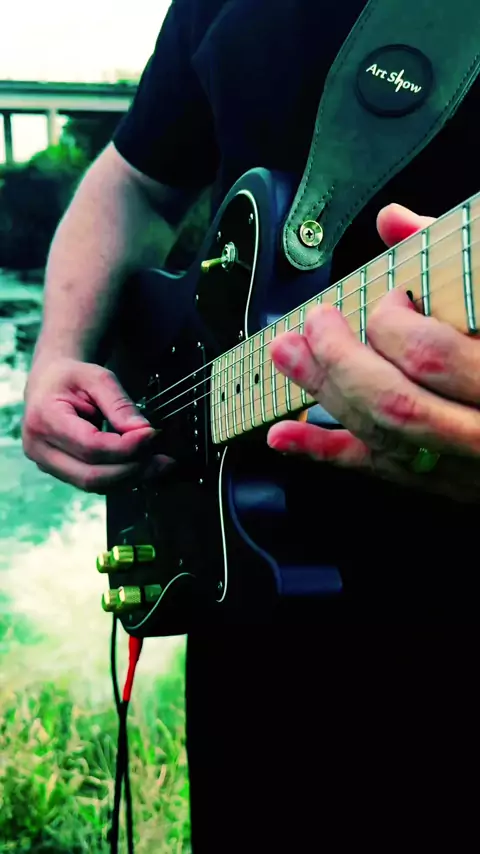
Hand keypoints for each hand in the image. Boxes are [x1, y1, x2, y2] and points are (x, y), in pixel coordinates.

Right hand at [23, 358, 167, 491]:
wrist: (49, 383)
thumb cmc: (71, 377)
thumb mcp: (97, 378)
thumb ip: (120, 404)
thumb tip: (144, 432)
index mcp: (44, 418)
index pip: (90, 445)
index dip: (126, 446)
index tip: (152, 434)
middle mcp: (39, 448)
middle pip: (91, 474)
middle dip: (132, 468)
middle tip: (161, 456)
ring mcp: (46, 464)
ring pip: (93, 485)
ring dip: (130, 478)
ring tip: (157, 462)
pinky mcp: (60, 472)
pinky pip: (93, 484)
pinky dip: (121, 479)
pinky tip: (141, 467)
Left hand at [267, 203, 479, 502]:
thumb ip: (463, 256)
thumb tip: (394, 220)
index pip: (432, 356)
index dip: (392, 325)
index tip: (388, 301)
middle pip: (393, 402)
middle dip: (338, 359)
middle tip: (312, 324)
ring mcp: (468, 465)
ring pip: (381, 437)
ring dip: (322, 393)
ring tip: (288, 356)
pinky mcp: (448, 483)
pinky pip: (380, 471)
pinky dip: (326, 452)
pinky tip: (285, 435)